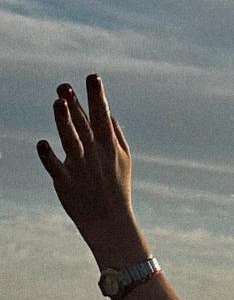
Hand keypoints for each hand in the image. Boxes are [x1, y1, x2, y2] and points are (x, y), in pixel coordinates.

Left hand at [36, 74, 136, 254]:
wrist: (110, 222)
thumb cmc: (116, 188)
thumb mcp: (124, 161)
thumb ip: (116, 136)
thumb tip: (108, 113)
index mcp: (110, 148)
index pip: (103, 117)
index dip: (97, 97)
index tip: (92, 77)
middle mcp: (95, 155)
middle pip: (84, 125)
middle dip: (76, 105)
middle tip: (64, 85)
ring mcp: (81, 168)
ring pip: (71, 142)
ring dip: (65, 123)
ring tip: (57, 103)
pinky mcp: (66, 183)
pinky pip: (55, 167)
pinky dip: (49, 156)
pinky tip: (42, 143)